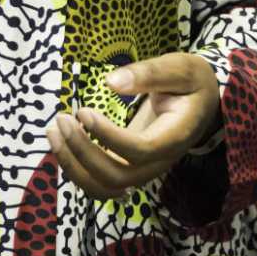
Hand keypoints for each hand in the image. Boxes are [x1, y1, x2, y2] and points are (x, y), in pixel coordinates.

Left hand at [46, 52, 220, 199]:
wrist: (202, 102)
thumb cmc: (191, 82)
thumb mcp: (180, 67)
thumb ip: (149, 73)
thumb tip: (110, 82)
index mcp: (174, 137)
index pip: (139, 150)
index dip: (107, 136)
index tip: (83, 111)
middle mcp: (159, 162)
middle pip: (117, 177)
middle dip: (83, 153)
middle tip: (62, 120)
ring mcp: (144, 169)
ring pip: (104, 188)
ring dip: (73, 166)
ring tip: (53, 132)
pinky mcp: (129, 167)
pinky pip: (100, 182)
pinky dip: (76, 169)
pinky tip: (61, 142)